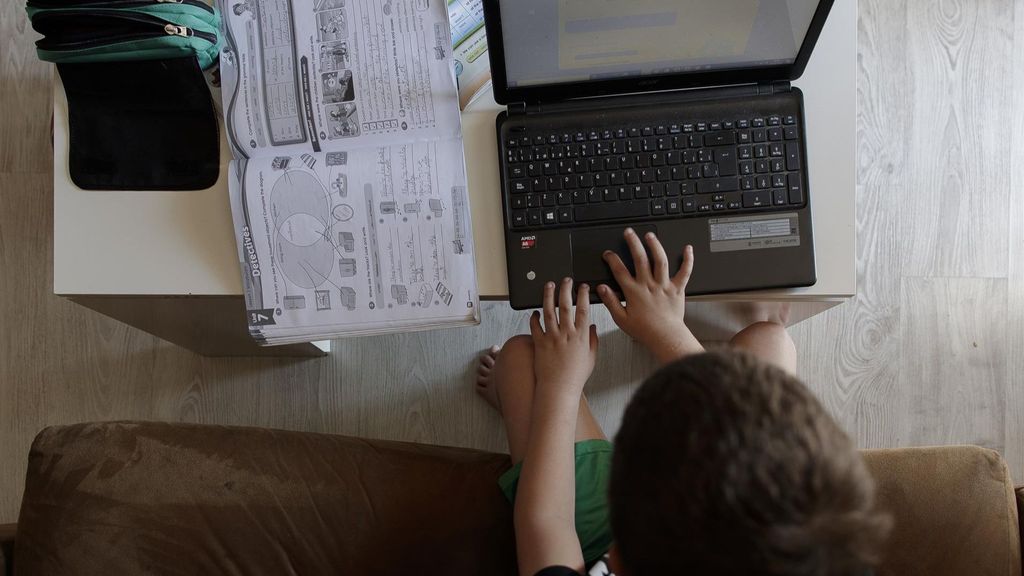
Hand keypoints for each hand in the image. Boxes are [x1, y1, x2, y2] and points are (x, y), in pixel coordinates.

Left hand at [530, 278, 598, 397]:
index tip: (583, 286)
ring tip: (548, 286)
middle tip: (565, 280)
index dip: (583, 295)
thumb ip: (592, 340)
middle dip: (565, 289)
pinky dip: (534, 317)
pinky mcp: (539, 343)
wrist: (558, 389)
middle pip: (565, 305)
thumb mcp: (591, 358)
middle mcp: (565, 334)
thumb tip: (591, 327)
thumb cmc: (575, 376)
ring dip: (548, 296)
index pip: (583, 310)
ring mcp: (551, 338)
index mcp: (580, 337)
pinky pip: (535, 326)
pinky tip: (535, 311)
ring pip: (548, 311)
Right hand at [596, 228, 702, 363]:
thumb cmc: (645, 330)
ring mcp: (664, 285)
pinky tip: (688, 248)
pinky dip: (688, 260)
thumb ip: (610, 301)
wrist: (666, 337)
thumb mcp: (621, 318)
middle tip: (629, 233)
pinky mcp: (677, 289)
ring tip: (650, 235)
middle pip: (640, 259)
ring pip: (660, 260)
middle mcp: (649, 285)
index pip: (620, 270)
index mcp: (634, 292)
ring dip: (655, 246)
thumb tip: (602, 289)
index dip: (612, 259)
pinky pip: (684, 272)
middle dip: (633, 243)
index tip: (608, 253)